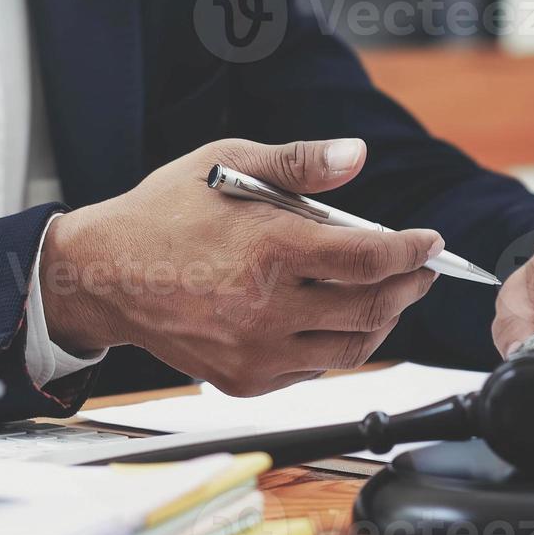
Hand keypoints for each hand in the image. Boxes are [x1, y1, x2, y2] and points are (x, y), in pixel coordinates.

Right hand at [41, 137, 439, 395]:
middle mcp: (266, 307)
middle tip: (421, 271)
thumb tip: (356, 154)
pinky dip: (337, 344)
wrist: (104, 276)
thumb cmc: (165, 213)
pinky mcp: (245, 380)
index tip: (429, 242)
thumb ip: (299, 162)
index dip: (413, 250)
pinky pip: (315, 369)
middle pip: (373, 307)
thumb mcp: (228, 163)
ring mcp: (256, 351)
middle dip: (410, 286)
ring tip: (390, 295)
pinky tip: (336, 318)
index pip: (370, 257)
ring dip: (384, 320)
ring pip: (353, 348)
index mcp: (268, 247)